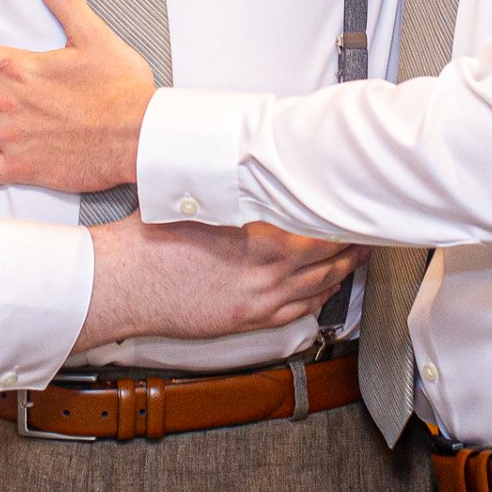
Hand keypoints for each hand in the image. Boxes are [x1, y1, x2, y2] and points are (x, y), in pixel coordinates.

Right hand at [79, 219, 366, 350]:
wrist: (123, 282)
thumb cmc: (152, 239)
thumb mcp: (200, 201)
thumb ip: (236, 193)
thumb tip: (257, 172)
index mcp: (259, 237)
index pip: (319, 229)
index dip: (341, 221)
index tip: (352, 209)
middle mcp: (265, 273)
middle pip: (326, 259)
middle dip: (350, 246)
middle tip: (367, 233)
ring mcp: (257, 300)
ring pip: (315, 287)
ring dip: (340, 272)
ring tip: (355, 258)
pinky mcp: (244, 319)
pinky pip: (294, 311)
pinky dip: (316, 299)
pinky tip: (323, 291)